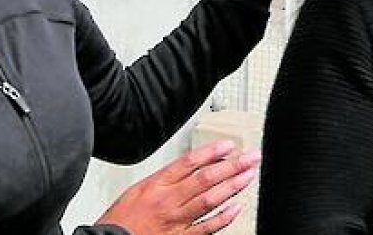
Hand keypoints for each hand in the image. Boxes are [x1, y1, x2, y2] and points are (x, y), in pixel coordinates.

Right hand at [96, 140, 260, 234]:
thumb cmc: (121, 219)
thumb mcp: (138, 189)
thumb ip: (164, 179)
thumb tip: (189, 167)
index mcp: (157, 185)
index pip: (189, 163)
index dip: (212, 152)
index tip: (229, 146)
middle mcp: (169, 200)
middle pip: (206, 178)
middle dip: (232, 166)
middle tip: (250, 157)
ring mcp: (177, 220)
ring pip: (210, 200)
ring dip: (233, 186)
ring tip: (249, 176)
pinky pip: (207, 227)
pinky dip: (224, 218)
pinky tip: (237, 208)